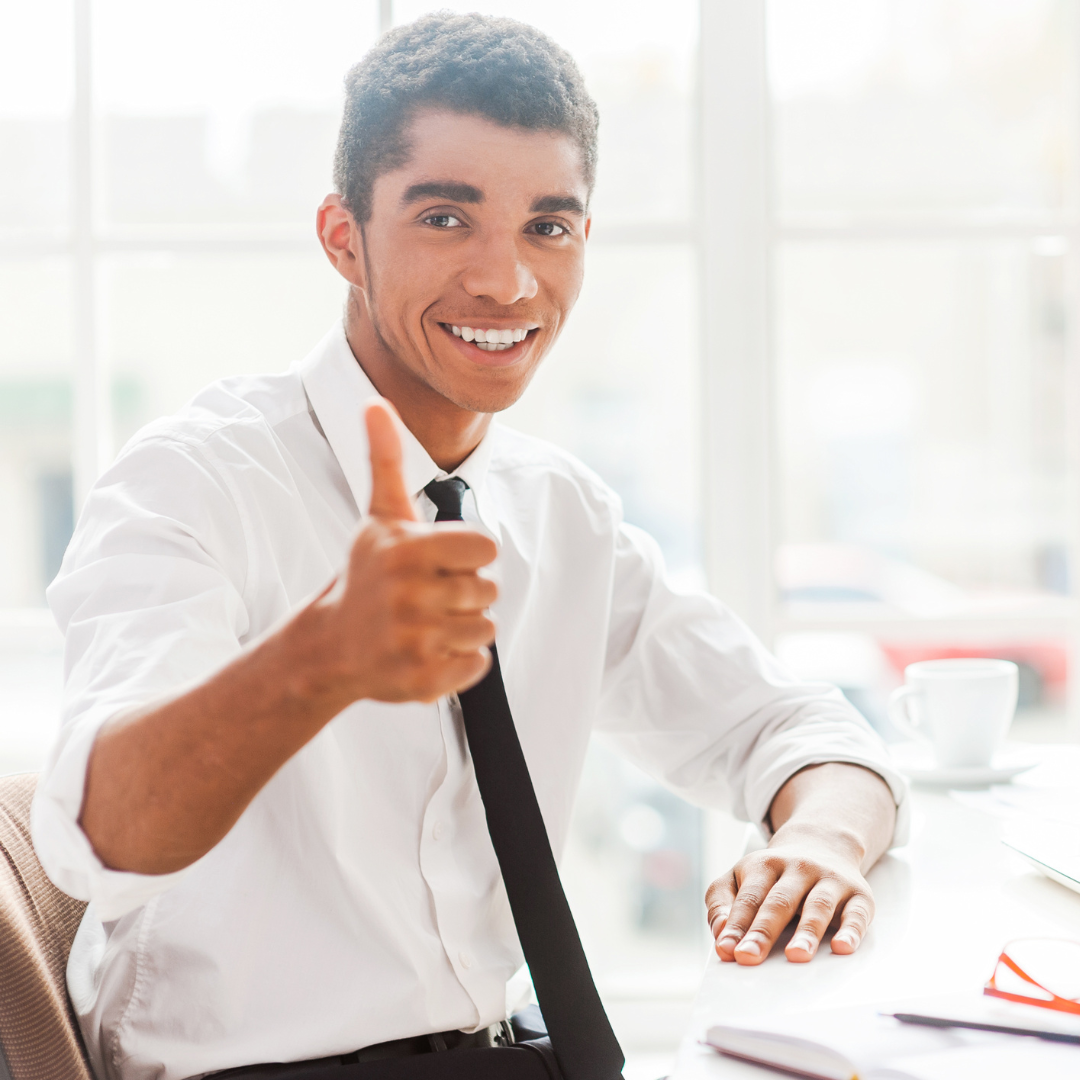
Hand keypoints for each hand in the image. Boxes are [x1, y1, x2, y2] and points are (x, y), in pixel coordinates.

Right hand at [305, 399, 497, 704]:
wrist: (330, 645)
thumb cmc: (365, 576)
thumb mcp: (379, 516)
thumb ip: (385, 458)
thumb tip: (376, 403)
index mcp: (407, 552)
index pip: (486, 549)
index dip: (469, 556)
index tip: (441, 562)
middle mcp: (410, 596)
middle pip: (488, 590)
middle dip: (464, 593)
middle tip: (428, 597)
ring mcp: (415, 641)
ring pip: (485, 628)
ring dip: (463, 627)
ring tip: (426, 623)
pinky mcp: (423, 679)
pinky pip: (477, 665)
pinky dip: (460, 663)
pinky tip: (428, 650)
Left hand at [704, 763, 894, 964]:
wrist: (822, 843)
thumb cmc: (774, 873)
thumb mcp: (741, 876)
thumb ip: (722, 902)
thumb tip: (721, 933)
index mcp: (764, 865)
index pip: (749, 897)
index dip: (736, 924)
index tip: (727, 950)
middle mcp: (798, 868)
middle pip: (779, 902)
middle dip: (763, 931)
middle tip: (749, 957)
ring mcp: (829, 880)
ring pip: (818, 906)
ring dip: (807, 932)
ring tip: (796, 956)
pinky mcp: (858, 894)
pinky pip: (856, 914)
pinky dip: (851, 931)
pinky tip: (842, 948)